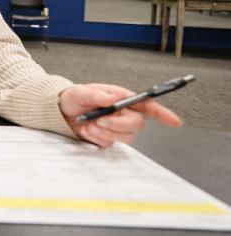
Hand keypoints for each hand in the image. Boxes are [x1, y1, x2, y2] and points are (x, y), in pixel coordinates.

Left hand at [58, 84, 181, 147]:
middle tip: (100, 120)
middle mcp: (123, 113)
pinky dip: (98, 138)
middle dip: (119, 124)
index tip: (175, 122)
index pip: (148, 105)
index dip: (163, 114)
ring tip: (89, 125)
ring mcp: (117, 127)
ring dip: (107, 132)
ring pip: (126, 136)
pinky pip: (111, 143)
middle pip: (138, 124)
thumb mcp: (80, 92)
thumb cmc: (73, 98)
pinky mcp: (109, 138)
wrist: (59, 112)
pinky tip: (86, 130)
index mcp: (122, 97)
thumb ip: (96, 95)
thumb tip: (113, 98)